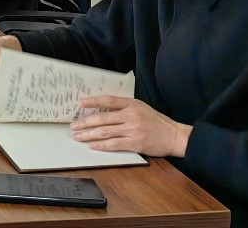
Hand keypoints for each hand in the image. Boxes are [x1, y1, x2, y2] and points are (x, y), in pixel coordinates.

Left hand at [70, 96, 191, 157]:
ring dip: (89, 135)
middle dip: (85, 122)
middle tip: (73, 126)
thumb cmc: (157, 121)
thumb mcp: (141, 108)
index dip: (93, 101)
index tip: (80, 103)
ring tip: (78, 136)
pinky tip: (92, 146)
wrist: (174, 136)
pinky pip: (114, 144)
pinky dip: (101, 145)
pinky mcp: (135, 143)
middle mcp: (130, 116)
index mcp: (132, 104)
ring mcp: (132, 130)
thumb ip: (124, 107)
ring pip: (105, 132)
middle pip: (102, 118)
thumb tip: (103, 110)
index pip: (108, 101)